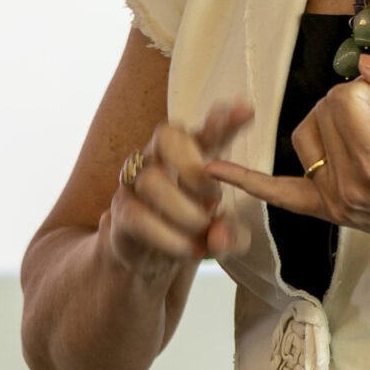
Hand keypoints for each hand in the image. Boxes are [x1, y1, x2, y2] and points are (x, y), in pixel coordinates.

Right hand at [108, 99, 254, 272]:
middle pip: (166, 135)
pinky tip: (189, 248)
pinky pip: (139, 215)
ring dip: (182, 208)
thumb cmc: (192, 232)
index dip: (224, 121)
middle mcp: (162, 159)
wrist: (152, 261)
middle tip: (214, 197)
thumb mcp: (222, 235)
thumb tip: (220, 236)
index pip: (207, 131)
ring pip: (151, 179)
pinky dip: (168, 236)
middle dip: (191, 163)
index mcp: (193, 155)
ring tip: (201, 228)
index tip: (246, 109)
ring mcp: (137, 183)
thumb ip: (231, 235)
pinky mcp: (123, 211)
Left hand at [207, 55, 369, 264]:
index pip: (343, 97)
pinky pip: (282, 195)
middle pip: (323, 112)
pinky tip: (217, 169)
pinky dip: (249, 181)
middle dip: (355, 99)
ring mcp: (336, 204)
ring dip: (329, 119)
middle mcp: (348, 188)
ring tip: (368, 124)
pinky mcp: (333, 213)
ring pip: (304, 137)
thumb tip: (363, 64)